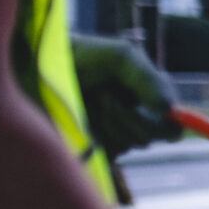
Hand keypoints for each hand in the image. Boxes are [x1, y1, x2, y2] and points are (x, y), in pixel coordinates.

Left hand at [73, 35, 182, 159]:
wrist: (37, 65)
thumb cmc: (79, 55)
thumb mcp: (120, 56)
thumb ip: (148, 78)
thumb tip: (168, 109)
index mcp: (147, 97)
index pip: (172, 124)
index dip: (168, 124)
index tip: (156, 114)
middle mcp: (134, 118)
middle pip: (151, 137)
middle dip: (130, 116)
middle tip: (106, 94)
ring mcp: (112, 134)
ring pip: (127, 145)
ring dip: (108, 122)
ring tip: (89, 100)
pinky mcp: (91, 147)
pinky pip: (106, 154)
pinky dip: (95, 136)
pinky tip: (80, 117)